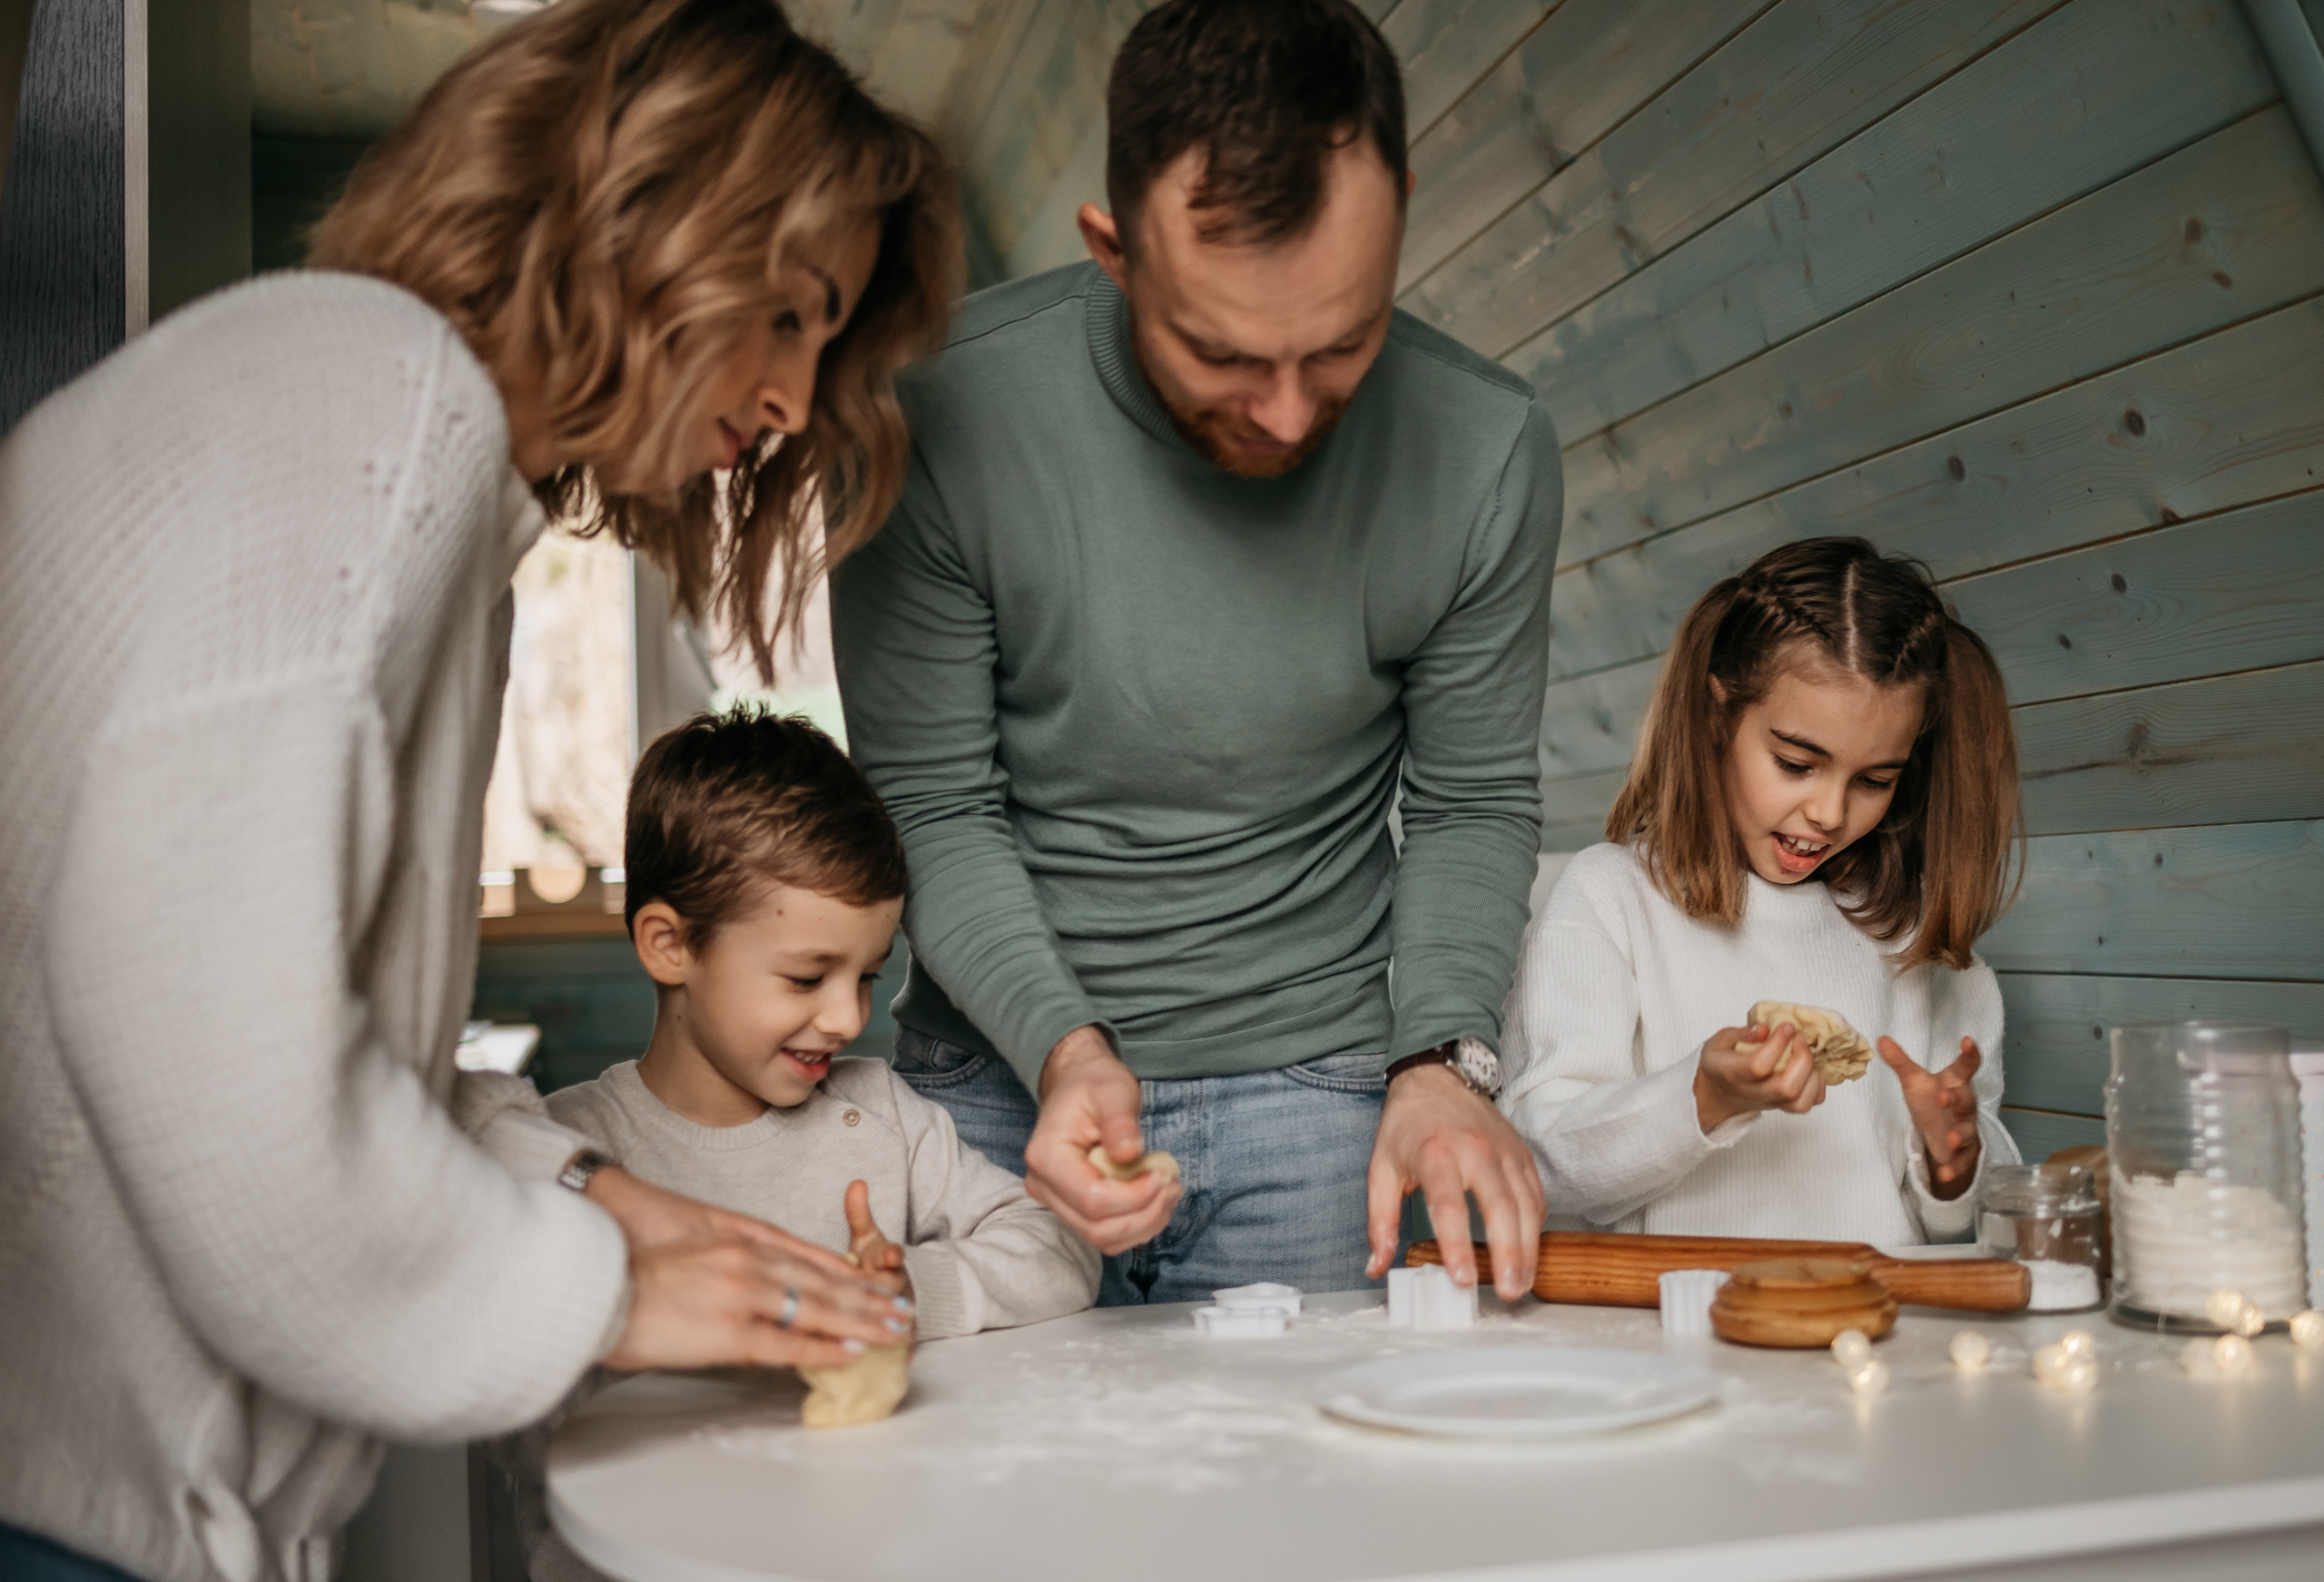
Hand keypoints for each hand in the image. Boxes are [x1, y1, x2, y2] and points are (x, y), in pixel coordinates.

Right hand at [584, 1165, 911, 1365]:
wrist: (598, 1280)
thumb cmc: (637, 1270)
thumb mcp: (699, 1253)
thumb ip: (737, 1264)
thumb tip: (763, 1287)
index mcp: (742, 1243)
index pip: (810, 1259)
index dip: (848, 1273)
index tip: (877, 1283)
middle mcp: (751, 1263)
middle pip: (825, 1281)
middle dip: (867, 1298)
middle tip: (902, 1309)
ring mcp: (744, 1295)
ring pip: (818, 1308)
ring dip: (860, 1320)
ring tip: (892, 1329)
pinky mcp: (730, 1331)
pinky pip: (788, 1342)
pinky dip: (823, 1347)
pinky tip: (849, 1350)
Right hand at [1024, 1025, 1180, 1254]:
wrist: (1077, 1084)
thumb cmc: (1093, 1084)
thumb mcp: (1111, 1091)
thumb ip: (1119, 1122)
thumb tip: (1128, 1153)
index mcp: (1046, 1157)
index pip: (1093, 1200)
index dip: (1135, 1196)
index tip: (1163, 1174)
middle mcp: (1043, 1186)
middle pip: (1097, 1227)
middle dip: (1144, 1214)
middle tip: (1172, 1186)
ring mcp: (1055, 1201)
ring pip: (1102, 1238)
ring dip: (1144, 1224)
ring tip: (1168, 1192)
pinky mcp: (1072, 1208)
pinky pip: (1105, 1233)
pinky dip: (1136, 1225)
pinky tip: (1155, 1200)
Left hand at [1364, 1063, 1544, 1301]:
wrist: (1435, 1078)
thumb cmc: (1407, 1126)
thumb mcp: (1380, 1169)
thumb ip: (1379, 1221)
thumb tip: (1376, 1265)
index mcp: (1436, 1153)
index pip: (1450, 1205)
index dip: (1457, 1245)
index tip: (1463, 1279)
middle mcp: (1476, 1149)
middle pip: (1500, 1206)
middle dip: (1508, 1253)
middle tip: (1507, 1291)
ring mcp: (1504, 1150)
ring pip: (1526, 1203)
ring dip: (1528, 1248)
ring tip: (1521, 1283)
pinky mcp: (1521, 1153)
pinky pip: (1535, 1194)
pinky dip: (1535, 1227)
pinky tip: (1528, 1253)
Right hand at [1694, 1020, 1825, 1131]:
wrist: (1718, 1093)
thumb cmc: (1720, 1062)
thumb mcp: (1720, 1041)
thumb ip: (1741, 1034)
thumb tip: (1764, 1029)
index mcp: (1732, 1073)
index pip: (1759, 1066)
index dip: (1777, 1045)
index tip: (1786, 1026)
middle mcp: (1753, 1092)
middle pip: (1786, 1088)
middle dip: (1802, 1060)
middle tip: (1800, 1040)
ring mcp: (1770, 1102)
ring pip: (1800, 1102)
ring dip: (1812, 1076)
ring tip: (1807, 1056)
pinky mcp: (1783, 1106)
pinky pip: (1807, 1104)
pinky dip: (1816, 1087)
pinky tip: (1810, 1069)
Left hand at [1879, 1035, 1983, 1199]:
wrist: (1941, 1132)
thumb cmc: (1931, 1100)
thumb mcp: (1914, 1081)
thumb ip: (1901, 1062)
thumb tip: (1881, 1039)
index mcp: (1955, 1083)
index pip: (1965, 1066)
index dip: (1969, 1054)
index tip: (1968, 1040)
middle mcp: (1964, 1104)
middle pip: (1966, 1099)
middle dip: (1957, 1098)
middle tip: (1944, 1097)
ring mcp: (1965, 1128)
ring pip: (1968, 1131)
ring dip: (1960, 1135)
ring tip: (1950, 1139)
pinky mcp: (1963, 1152)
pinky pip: (1962, 1160)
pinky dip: (1954, 1167)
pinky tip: (1943, 1174)